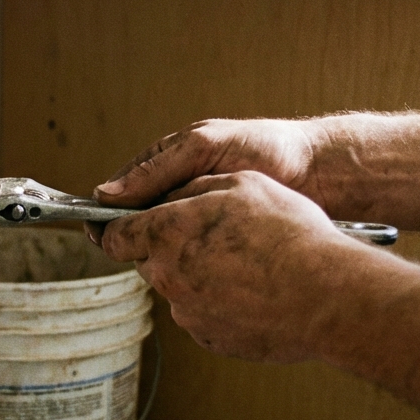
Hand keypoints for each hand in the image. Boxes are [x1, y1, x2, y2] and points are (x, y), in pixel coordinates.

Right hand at [87, 118, 323, 245]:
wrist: (321, 173)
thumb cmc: (267, 148)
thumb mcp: (206, 147)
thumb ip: (158, 168)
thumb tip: (107, 193)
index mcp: (166, 164)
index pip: (121, 193)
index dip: (106, 214)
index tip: (97, 234)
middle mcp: (177, 193)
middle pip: (138, 224)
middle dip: (137, 238)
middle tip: (141, 251)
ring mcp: (198, 217)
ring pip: (163, 244)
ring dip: (164, 254)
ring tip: (172, 261)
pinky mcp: (220, 241)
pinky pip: (192, 257)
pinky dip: (188, 265)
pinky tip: (194, 272)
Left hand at [100, 171, 367, 362]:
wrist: (328, 296)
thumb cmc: (289, 233)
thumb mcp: (240, 184)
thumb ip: (192, 189)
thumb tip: (169, 197)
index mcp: (166, 234)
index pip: (114, 235)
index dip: (114, 228)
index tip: (115, 225)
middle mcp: (167, 276)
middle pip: (149, 261)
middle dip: (166, 247)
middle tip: (207, 236)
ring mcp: (188, 312)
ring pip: (179, 288)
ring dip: (198, 275)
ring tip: (244, 264)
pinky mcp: (210, 338)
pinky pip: (204, 314)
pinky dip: (220, 302)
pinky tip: (254, 291)